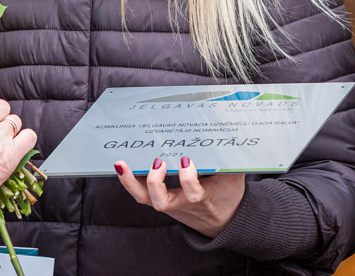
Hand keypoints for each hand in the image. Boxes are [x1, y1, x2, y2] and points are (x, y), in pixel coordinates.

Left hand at [114, 157, 244, 237]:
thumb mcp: (234, 178)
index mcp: (203, 199)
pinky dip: (129, 180)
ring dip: (131, 182)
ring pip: (145, 198)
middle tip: (158, 162)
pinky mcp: (160, 199)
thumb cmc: (227, 195)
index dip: (187, 179)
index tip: (185, 160)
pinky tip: (120, 165)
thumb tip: (230, 134)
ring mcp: (168, 203)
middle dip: (155, 182)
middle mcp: (182, 204)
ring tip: (122, 163)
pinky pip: (141, 193)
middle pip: (161, 202)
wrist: (223, 221)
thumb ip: (231, 160)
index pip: (193, 194)